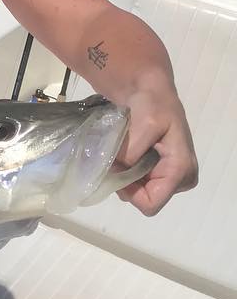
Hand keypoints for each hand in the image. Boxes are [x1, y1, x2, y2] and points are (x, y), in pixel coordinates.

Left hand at [115, 82, 197, 215]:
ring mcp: (171, 178)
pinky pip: (137, 184)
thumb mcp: (145, 123)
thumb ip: (133, 150)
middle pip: (142, 199)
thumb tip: (118, 169)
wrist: (151, 95)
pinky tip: (126, 154)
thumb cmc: (153, 106)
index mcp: (181, 171)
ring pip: (137, 192)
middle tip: (119, 157)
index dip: (129, 191)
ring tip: (123, 152)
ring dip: (124, 175)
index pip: (151, 203)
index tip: (117, 169)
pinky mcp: (161, 174)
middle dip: (126, 182)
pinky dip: (126, 172)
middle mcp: (181, 180)